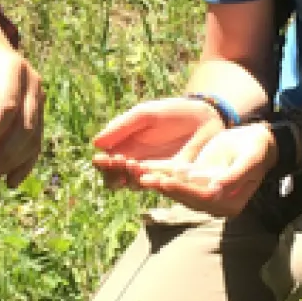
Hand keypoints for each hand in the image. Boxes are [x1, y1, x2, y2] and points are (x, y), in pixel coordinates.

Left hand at [0, 13, 44, 187]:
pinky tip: (12, 180)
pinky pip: (37, 138)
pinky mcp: (38, 110)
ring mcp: (39, 97)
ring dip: (13, 161)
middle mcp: (33, 84)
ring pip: (34, 136)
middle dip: (4, 154)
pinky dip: (26, 161)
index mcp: (13, 68)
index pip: (6, 107)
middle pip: (25, 126)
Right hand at [91, 96, 225, 188]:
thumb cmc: (173, 112)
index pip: (106, 163)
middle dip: (114, 174)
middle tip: (122, 162)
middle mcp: (136, 163)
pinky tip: (150, 175)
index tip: (104, 158)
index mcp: (126, 147)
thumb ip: (123, 126)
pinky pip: (157, 187)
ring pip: (133, 185)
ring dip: (131, 178)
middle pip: (115, 179)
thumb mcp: (146, 114)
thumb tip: (96, 143)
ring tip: (136, 166)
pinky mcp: (172, 180)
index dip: (103, 164)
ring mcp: (154, 173)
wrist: (205, 118)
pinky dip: (151, 183)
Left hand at [126, 123, 277, 217]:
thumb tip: (216, 189)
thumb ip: (235, 176)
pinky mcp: (196, 181)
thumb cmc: (257, 149)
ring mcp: (203, 192)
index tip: (167, 181)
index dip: (184, 190)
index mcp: (230, 203)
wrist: (258, 142)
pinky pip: (176, 179)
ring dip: (157, 182)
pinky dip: (160, 175)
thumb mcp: (250, 159)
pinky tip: (143, 169)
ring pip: (177, 189)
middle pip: (186, 196)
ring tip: (137, 174)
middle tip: (144, 179)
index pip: (203, 198)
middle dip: (164, 187)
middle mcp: (214, 202)